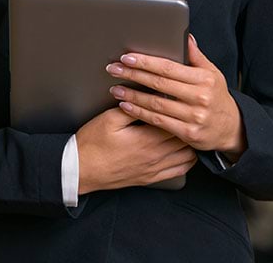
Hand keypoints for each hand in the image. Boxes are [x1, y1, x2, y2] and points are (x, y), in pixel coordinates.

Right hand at [74, 106, 196, 195]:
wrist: (81, 170)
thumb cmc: (93, 144)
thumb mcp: (109, 119)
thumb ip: (132, 107)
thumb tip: (147, 95)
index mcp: (147, 139)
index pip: (175, 120)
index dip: (180, 108)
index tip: (181, 99)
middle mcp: (155, 156)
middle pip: (185, 137)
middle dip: (188, 123)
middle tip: (188, 111)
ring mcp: (155, 169)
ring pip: (188, 155)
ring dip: (190, 141)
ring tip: (187, 128)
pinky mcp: (151, 178)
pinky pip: (180, 171)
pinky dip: (188, 160)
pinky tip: (185, 151)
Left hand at [107, 34, 246, 159]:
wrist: (232, 128)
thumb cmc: (217, 97)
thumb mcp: (212, 73)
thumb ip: (196, 56)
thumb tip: (185, 36)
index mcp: (204, 79)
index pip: (169, 67)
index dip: (146, 62)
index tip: (127, 57)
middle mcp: (199, 97)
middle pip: (159, 84)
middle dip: (133, 75)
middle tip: (113, 69)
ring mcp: (193, 117)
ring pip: (156, 104)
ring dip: (132, 96)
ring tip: (115, 88)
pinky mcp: (187, 133)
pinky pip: (158, 121)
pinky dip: (139, 113)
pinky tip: (126, 106)